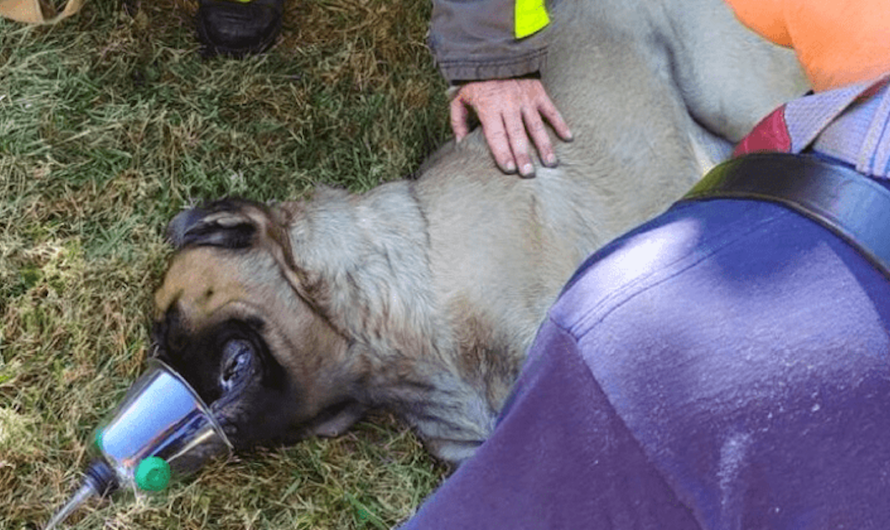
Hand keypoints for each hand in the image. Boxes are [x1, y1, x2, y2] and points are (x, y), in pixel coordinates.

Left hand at [450, 78, 572, 176]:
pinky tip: (567, 138)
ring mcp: (525, 98)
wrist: (493, 51)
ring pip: (536, 125)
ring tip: (551, 163)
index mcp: (489, 107)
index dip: (502, 152)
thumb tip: (460, 143)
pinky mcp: (537, 92)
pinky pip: (551, 110)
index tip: (509, 169)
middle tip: (529, 174)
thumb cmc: (476, 80)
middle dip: (523, 155)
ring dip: (544, 145)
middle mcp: (509, 104)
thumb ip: (458, 121)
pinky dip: (560, 123)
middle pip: (517, 134)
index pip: (496, 135)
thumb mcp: (460, 98)